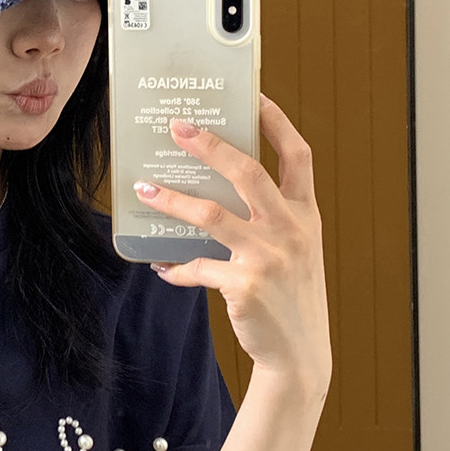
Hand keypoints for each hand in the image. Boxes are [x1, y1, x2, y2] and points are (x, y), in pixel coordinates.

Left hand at [134, 94, 331, 396]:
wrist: (299, 355)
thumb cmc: (291, 298)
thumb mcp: (296, 252)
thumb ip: (271, 221)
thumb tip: (216, 193)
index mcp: (305, 215)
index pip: (297, 156)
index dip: (276, 122)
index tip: (253, 95)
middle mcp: (290, 230)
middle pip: (248, 172)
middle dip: (211, 145)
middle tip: (179, 127)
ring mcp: (268, 257)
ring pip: (211, 215)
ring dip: (172, 200)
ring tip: (144, 189)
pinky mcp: (245, 286)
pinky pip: (198, 268)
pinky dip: (176, 268)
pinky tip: (161, 267)